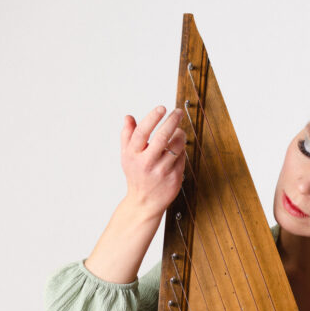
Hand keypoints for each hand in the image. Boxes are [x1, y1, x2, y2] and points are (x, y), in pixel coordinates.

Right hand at [120, 105, 186, 219]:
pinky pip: (182, 157)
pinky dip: (181, 150)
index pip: (142, 132)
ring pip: (176, 146)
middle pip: (162, 137)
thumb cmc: (136, 175)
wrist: (144, 202)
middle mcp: (147, 163)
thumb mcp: (127, 156)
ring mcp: (162, 171)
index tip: (162, 107)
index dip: (152, 117)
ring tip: (179, 132)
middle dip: (172, 121)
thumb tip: (128, 117)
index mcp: (133, 155)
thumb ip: (127, 136)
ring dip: (180, 135)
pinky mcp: (175, 178)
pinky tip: (178, 150)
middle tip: (177, 112)